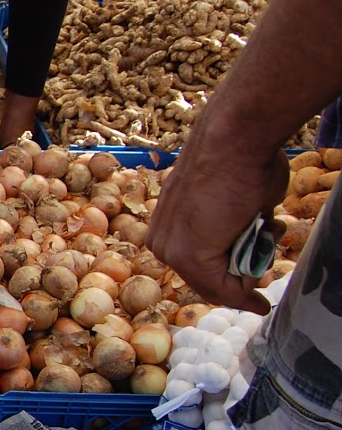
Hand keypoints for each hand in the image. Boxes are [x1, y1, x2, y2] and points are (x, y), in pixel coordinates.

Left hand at [147, 139, 288, 313]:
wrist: (232, 141)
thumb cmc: (239, 163)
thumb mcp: (233, 206)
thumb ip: (235, 229)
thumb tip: (252, 235)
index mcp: (167, 229)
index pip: (198, 270)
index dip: (228, 279)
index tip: (251, 279)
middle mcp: (162, 243)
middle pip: (207, 281)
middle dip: (242, 276)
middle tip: (265, 256)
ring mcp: (172, 251)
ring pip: (218, 286)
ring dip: (251, 270)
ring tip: (267, 230)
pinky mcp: (189, 256)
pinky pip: (226, 288)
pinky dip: (249, 285)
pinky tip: (261, 256)